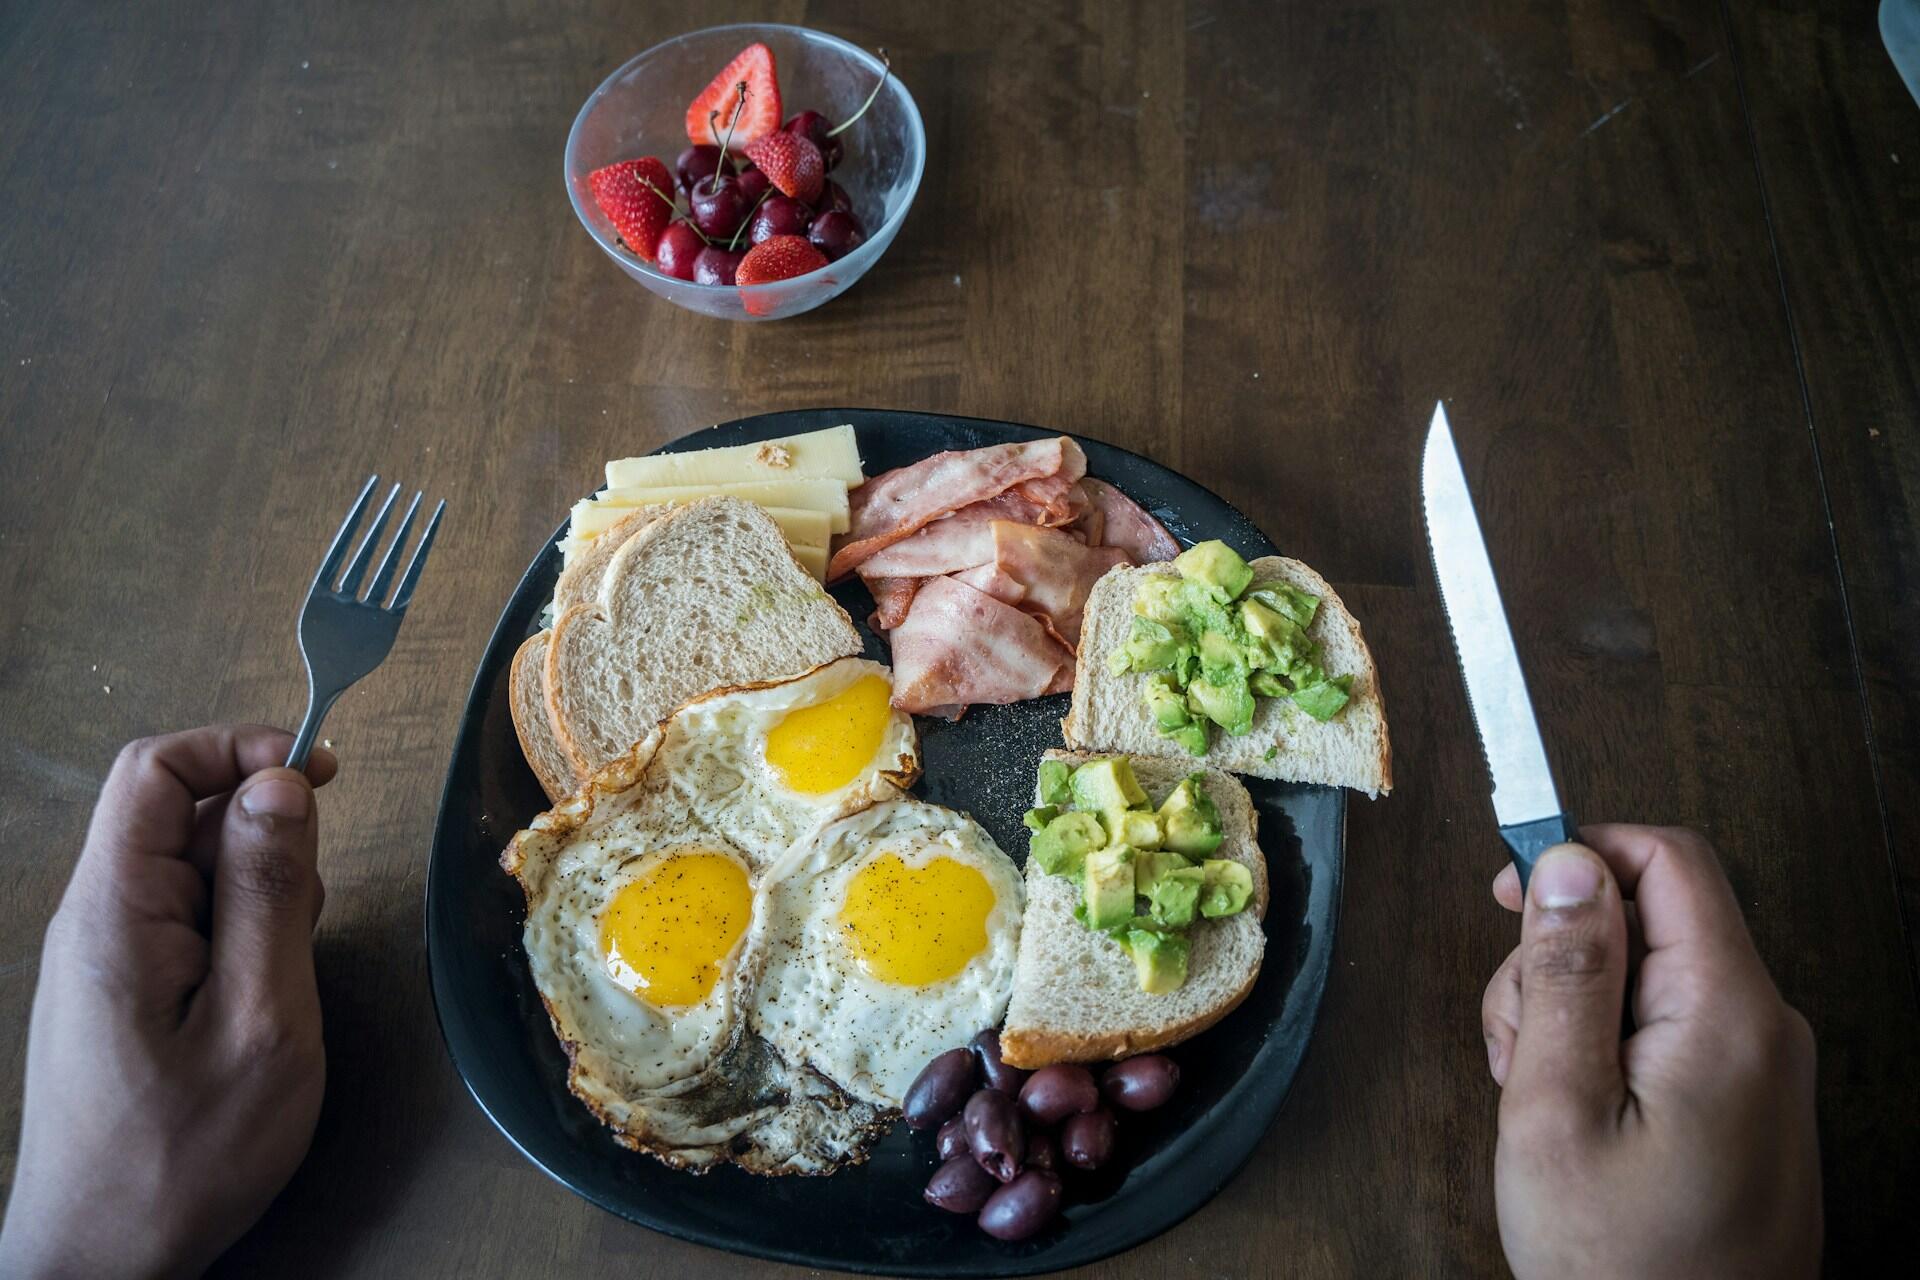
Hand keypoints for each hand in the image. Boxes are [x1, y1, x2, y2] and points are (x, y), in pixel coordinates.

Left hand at [0, 727, 335, 1278]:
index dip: (239, 748)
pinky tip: (267, 983)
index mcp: (116, 912)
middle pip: (174, 810)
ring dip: (256, 880)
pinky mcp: (121, 992)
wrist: (103, 1260)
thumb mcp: (262, 1017)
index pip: (155, 768)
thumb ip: (270, 893)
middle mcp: (97, 920)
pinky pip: (184, 917)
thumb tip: (281, 785)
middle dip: (260, 823)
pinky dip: (239, 924)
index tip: (319, 771)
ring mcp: (104, 957)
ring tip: (291, 956)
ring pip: (186, 864)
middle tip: (314, 893)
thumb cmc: (185, 1154)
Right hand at [1481, 826, 1820, 1278]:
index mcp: (1727, 1015)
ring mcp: (1759, 1066)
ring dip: (1570, 1010)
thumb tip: (1568, 862)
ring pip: (1645, 973)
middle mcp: (1763, 1027)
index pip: (1668, 860)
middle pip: (1648, 917)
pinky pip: (1662, 1027)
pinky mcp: (1743, 1099)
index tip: (1511, 888)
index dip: (1582, 851)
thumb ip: (1565, 978)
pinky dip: (1601, 1049)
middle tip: (1514, 1043)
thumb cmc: (1622, 1264)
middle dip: (1560, 956)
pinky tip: (1572, 1115)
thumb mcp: (1557, 1112)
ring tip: (1538, 1096)